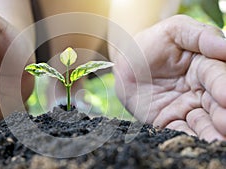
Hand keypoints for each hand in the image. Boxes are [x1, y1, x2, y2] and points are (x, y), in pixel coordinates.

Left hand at [114, 15, 225, 141]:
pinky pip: (178, 131)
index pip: (217, 76)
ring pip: (202, 122)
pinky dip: (187, 139)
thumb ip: (201, 36)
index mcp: (205, 67)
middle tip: (225, 124)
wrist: (127, 61)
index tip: (225, 96)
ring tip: (218, 142)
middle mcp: (199, 91)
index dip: (222, 85)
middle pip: (215, 104)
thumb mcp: (176, 31)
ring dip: (211, 133)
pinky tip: (194, 146)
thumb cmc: (154, 42)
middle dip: (222, 115)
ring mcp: (184, 108)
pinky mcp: (168, 121)